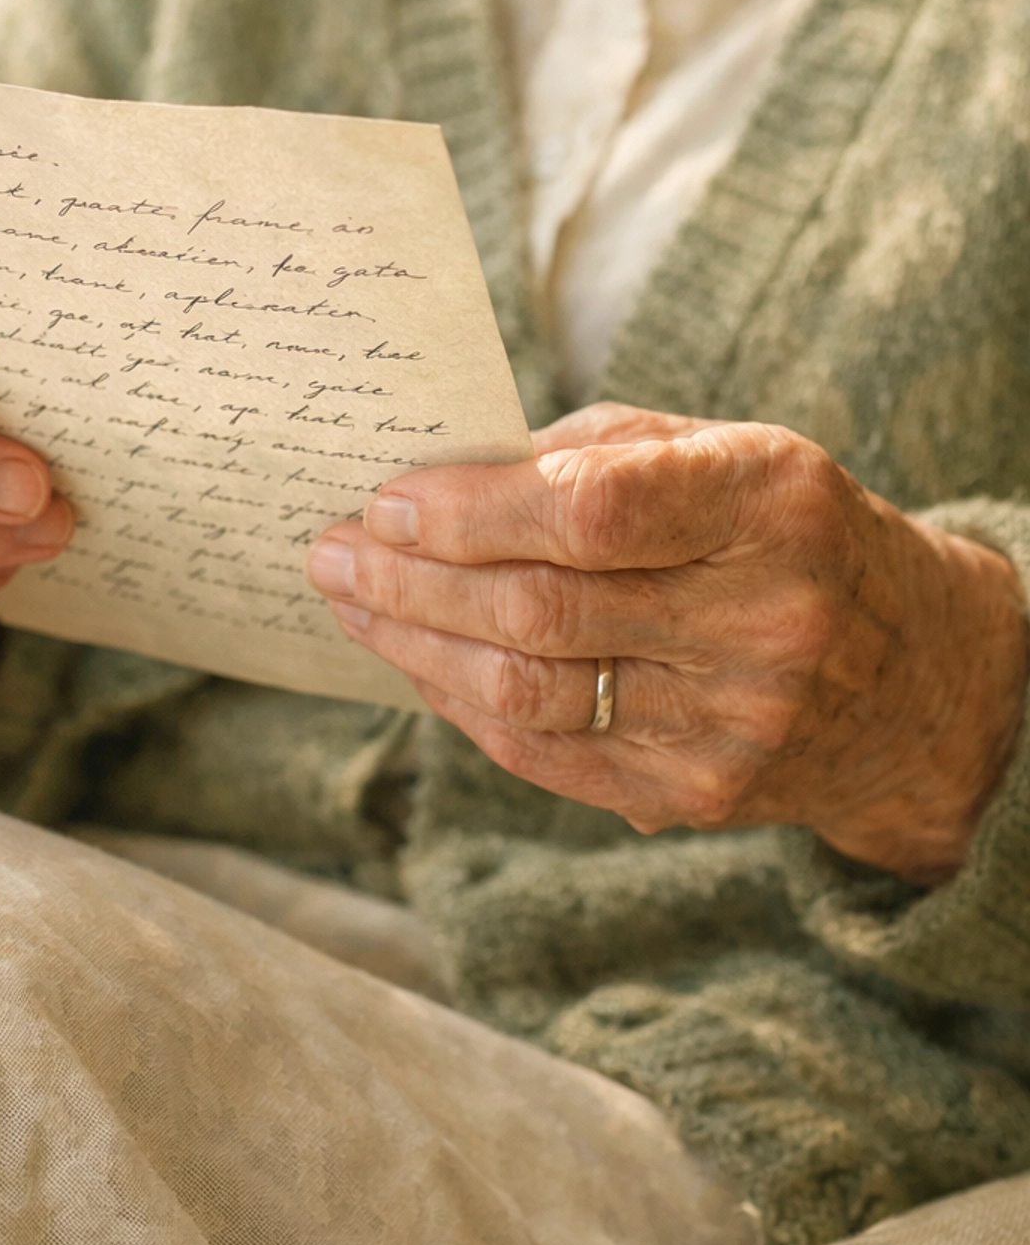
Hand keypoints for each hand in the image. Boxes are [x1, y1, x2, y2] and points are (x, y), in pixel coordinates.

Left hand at [306, 404, 1028, 886]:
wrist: (914, 675)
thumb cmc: (785, 531)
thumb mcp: (723, 450)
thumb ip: (592, 455)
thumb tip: (435, 479)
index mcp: (771, 503)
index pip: (596, 511)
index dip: (472, 509)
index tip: (387, 498)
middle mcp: (764, 620)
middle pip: (543, 610)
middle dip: (412, 579)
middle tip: (330, 550)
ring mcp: (735, 722)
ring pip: (529, 693)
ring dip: (415, 646)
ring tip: (353, 603)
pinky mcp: (701, 794)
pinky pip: (545, 755)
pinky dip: (461, 705)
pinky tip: (416, 661)